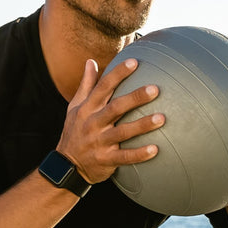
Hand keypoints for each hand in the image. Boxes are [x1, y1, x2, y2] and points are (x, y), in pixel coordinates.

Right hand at [56, 58, 164, 184]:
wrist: (66, 166)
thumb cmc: (74, 132)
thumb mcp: (75, 108)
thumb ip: (85, 85)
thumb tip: (91, 61)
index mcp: (87, 108)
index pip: (103, 87)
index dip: (118, 74)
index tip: (134, 62)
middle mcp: (93, 123)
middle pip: (115, 108)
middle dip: (135, 98)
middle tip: (155, 89)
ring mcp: (99, 142)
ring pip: (122, 132)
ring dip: (142, 125)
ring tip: (161, 118)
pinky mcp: (105, 160)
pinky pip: (124, 157)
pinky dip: (139, 154)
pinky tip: (155, 149)